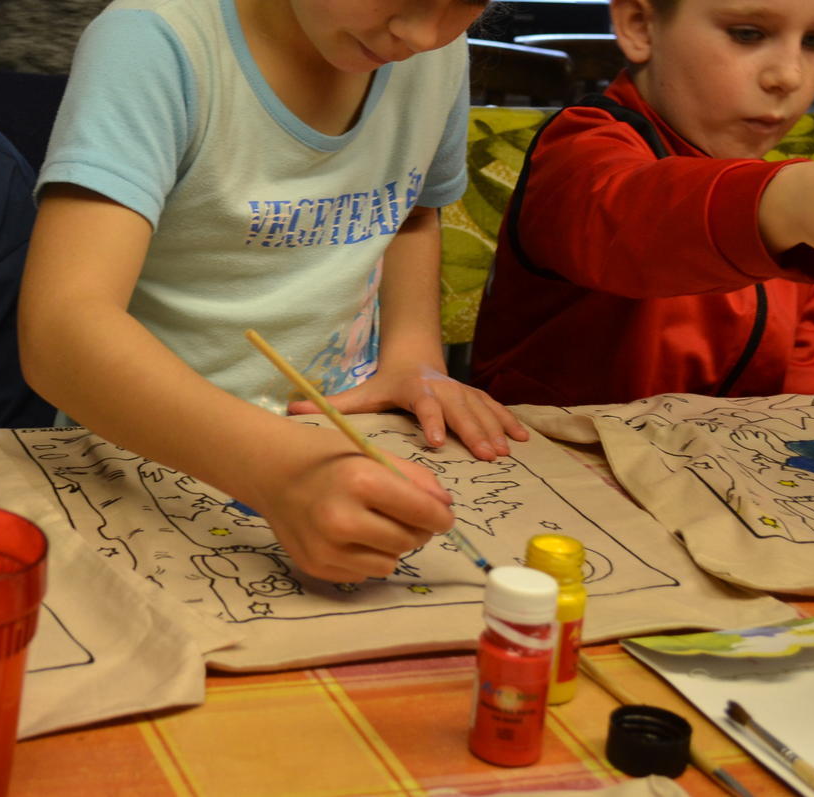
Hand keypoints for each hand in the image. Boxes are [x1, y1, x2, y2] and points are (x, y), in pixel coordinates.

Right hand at [244, 424, 453, 583]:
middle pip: (408, 541)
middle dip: (416, 529)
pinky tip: (348, 535)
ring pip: (389, 564)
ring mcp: (326, 548)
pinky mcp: (316, 567)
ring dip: (390, 546)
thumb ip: (414, 478)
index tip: (443, 517)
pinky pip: (362, 574)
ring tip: (372, 524)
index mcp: (360, 481)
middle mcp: (341, 518)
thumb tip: (445, 508)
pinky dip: (364, 557)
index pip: (422, 512)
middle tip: (404, 516)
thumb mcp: (371, 453)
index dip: (441, 517)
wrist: (271, 471)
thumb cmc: (326, 456)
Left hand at [290, 364, 526, 459]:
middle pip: (458, 408)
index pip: (423, 404)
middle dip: (471, 430)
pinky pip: (494, 407)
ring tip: (503, 453)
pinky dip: (508, 421)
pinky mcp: (474, 395)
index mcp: (413, 388)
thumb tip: (291, 411)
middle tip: (484, 455)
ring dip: (493, 429)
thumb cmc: (387, 383)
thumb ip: (333, 405)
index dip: (430, 421)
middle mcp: (440, 387)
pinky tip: (522, 440)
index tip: (434, 441)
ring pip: (479, 408)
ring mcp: (460, 390)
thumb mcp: (363, 392)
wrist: (413, 358)